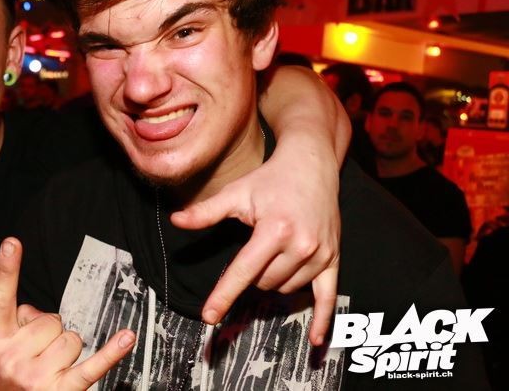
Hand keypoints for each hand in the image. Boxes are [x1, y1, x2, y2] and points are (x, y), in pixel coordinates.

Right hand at [0, 238, 135, 389]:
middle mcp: (11, 358)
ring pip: (71, 338)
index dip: (6, 269)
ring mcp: (35, 376)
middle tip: (36, 357)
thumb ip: (15, 325)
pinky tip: (126, 338)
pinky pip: (91, 366)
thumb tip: (41, 313)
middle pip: (50, 320)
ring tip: (50, 371)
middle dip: (49, 335)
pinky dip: (112, 352)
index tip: (13, 243)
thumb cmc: (3, 385)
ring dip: (67, 353)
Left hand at [171, 141, 339, 346]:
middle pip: (264, 283)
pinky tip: (314, 341)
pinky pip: (327, 296)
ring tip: (273, 251)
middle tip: (255, 247)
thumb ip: (205, 212)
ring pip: (287, 289)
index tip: (209, 316)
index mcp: (274, 230)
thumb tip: (175, 221)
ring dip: (274, 280)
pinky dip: (321, 319)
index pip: (243, 271)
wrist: (311, 166)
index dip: (224, 294)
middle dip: (253, 274)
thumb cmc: (269, 179)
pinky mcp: (333, 258)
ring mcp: (320, 254)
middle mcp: (300, 245)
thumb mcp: (235, 193)